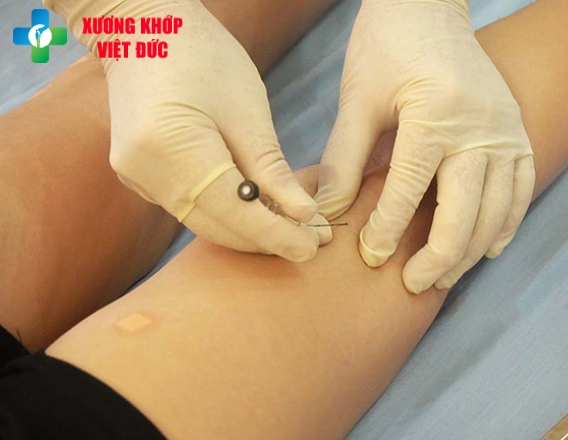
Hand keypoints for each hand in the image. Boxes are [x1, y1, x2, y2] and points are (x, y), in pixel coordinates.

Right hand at [46, 0, 330, 261]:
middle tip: (313, 241)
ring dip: (248, 230)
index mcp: (170, 146)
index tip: (311, 248)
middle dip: (266, 238)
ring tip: (294, 229)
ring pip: (203, 222)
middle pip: (216, 225)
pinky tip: (258, 210)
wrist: (142, 31)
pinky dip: (225, 214)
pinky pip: (190, 207)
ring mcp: (136, 178)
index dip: (275, 235)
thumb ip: (271, 169)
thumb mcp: (247, 109)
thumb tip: (302, 216)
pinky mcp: (140, 177)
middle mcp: (144, 172)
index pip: (233, 210)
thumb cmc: (201, 55)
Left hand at [316, 0, 534, 291]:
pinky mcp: (515, 132)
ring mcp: (505, 131)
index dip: (387, 229)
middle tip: (412, 285)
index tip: (371, 257)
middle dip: (437, 257)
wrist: (428, 8)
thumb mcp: (358, 100)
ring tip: (443, 278)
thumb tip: (326, 212)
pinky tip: (485, 248)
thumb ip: (344, 159)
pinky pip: (520, 190)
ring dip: (470, 251)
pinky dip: (504, 224)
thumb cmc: (386, 47)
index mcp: (436, 115)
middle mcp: (480, 128)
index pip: (411, 191)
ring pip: (497, 210)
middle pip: (464, 212)